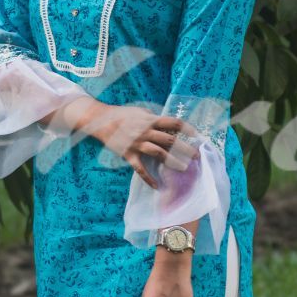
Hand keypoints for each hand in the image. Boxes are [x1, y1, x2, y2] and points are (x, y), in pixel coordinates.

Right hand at [77, 103, 199, 190]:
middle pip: (170, 140)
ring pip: (158, 153)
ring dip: (172, 161)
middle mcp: (145, 131)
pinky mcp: (128, 154)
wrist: (100, 120)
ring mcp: (137, 143)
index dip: (187, 129)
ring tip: (183, 168)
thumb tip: (168, 125)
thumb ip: (154, 118)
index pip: (173, 123)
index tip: (197, 136)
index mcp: (150, 119)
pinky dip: (148, 178)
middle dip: (185, 148)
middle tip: (196, 156)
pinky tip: (156, 186)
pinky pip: (140, 168)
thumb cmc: (122, 114)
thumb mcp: (140, 111)